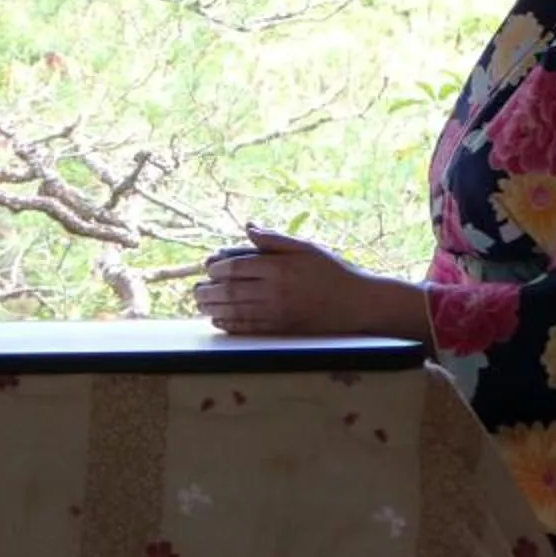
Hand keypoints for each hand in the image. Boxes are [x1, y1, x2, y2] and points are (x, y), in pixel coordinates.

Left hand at [193, 225, 425, 338]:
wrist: (360, 303)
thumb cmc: (334, 271)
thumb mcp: (306, 248)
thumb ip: (275, 240)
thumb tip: (249, 227)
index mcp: (280, 267)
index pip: (237, 266)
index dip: (217, 267)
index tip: (208, 266)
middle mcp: (275, 291)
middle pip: (230, 290)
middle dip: (209, 290)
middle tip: (196, 289)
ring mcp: (278, 313)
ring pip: (236, 310)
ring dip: (213, 308)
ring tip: (200, 304)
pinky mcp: (283, 329)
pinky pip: (249, 328)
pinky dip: (230, 325)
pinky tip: (219, 321)